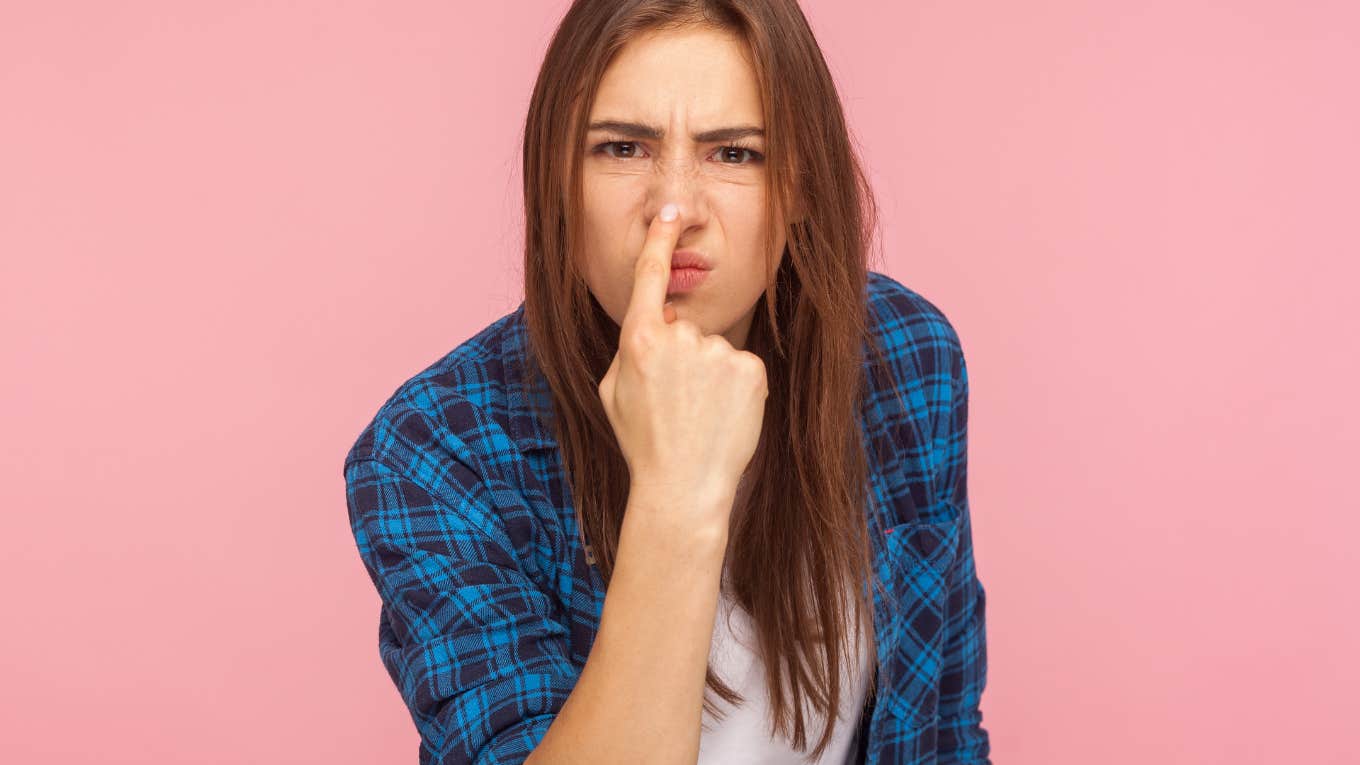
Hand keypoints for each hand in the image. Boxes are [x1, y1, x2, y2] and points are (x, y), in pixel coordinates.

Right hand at [597, 202, 769, 529]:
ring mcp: (717, 352)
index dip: (660, 238)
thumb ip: (631, 348)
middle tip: (676, 404)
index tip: (670, 212)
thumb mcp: (613, 392)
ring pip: (715, 351)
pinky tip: (724, 417)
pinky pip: (742, 367)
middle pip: (685, 329)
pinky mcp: (750, 368)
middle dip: (683, 357)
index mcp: (638, 340)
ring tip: (699, 417)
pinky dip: (736, 389)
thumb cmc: (644, 443)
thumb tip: (655, 322)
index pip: (649, 274)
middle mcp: (678, 337)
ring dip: (710, 377)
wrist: (683, 488)